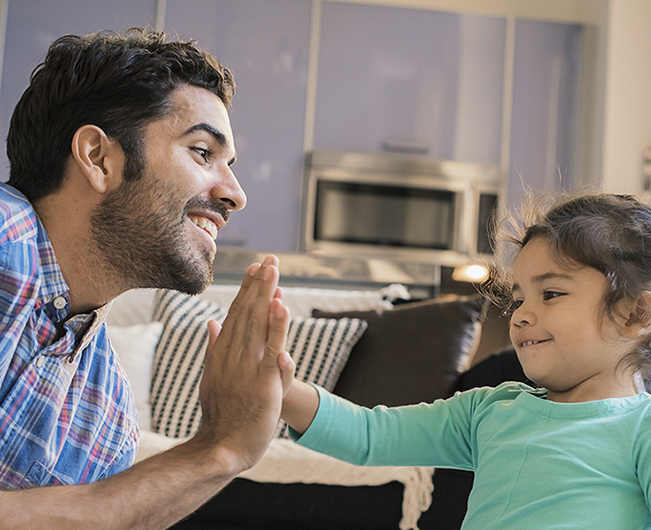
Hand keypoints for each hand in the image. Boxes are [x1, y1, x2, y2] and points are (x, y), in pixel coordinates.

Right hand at [194, 255, 290, 471]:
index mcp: (222, 352)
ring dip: (267, 296)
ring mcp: (247, 368)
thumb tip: (212, 321)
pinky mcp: (262, 383)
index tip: (255, 268)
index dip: (247, 290)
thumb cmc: (220, 413)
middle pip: (248, 313)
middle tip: (269, 260)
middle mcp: (232, 355)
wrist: (222, 447)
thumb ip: (214, 347)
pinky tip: (282, 308)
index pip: (236, 314)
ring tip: (274, 272)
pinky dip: (277, 329)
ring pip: (258, 325)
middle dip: (259, 285)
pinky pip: (272, 351)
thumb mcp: (213, 375)